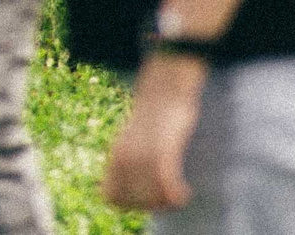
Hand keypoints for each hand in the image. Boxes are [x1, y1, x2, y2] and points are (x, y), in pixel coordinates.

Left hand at [103, 57, 205, 211]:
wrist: (165, 87)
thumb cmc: (155, 116)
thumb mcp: (136, 140)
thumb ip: (131, 161)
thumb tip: (137, 184)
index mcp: (115, 156)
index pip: (110, 197)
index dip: (127, 204)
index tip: (145, 199)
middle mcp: (125, 157)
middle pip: (131, 202)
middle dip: (150, 206)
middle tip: (165, 198)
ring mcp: (142, 154)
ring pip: (149, 198)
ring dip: (165, 203)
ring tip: (176, 195)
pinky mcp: (163, 149)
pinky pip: (166, 184)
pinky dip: (176, 195)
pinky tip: (184, 193)